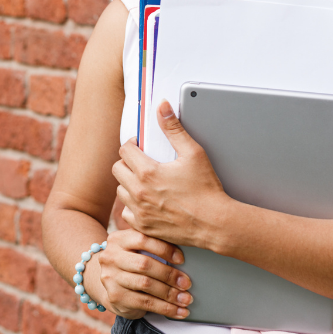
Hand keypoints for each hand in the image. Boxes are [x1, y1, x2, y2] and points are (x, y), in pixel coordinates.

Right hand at [89, 229, 192, 319]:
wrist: (110, 285)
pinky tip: (179, 311)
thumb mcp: (136, 249)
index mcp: (118, 240)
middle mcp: (111, 257)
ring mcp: (111, 278)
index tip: (181, 259)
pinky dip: (166, 308)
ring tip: (186, 299)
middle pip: (144, 264)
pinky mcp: (116, 297)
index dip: (164, 248)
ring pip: (146, 285)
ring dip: (170, 294)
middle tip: (187, 283)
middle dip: (169, 274)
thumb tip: (185, 253)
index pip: (142, 239)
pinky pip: (145, 303)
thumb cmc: (131, 263)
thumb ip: (153, 246)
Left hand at [112, 100, 231, 249]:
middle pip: (117, 169)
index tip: (142, 146)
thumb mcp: (193, 153)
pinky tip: (147, 201)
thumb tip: (162, 107)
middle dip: (128, 162)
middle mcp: (139, 193)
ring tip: (146, 181)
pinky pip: (126, 213)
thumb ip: (174, 128)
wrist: (215, 224)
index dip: (133, 144)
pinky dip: (133, 206)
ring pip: (120, 190)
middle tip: (142, 162)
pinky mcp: (143, 226)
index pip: (124, 150)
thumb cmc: (206, 191)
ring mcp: (140, 211)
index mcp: (148, 173)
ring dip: (129, 183)